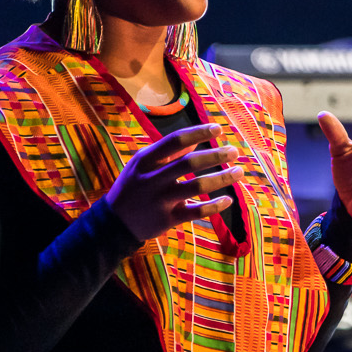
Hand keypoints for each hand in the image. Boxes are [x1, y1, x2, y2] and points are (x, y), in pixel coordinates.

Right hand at [106, 123, 240, 242]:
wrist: (113, 223)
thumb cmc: (134, 187)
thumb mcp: (144, 165)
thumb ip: (170, 153)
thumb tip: (198, 137)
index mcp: (146, 160)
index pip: (175, 140)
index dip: (198, 132)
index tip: (218, 128)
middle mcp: (153, 178)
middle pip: (189, 163)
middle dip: (215, 155)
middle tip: (234, 151)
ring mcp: (160, 200)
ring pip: (197, 186)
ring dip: (222, 178)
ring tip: (239, 172)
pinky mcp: (167, 219)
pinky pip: (196, 212)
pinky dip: (215, 206)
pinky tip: (228, 199)